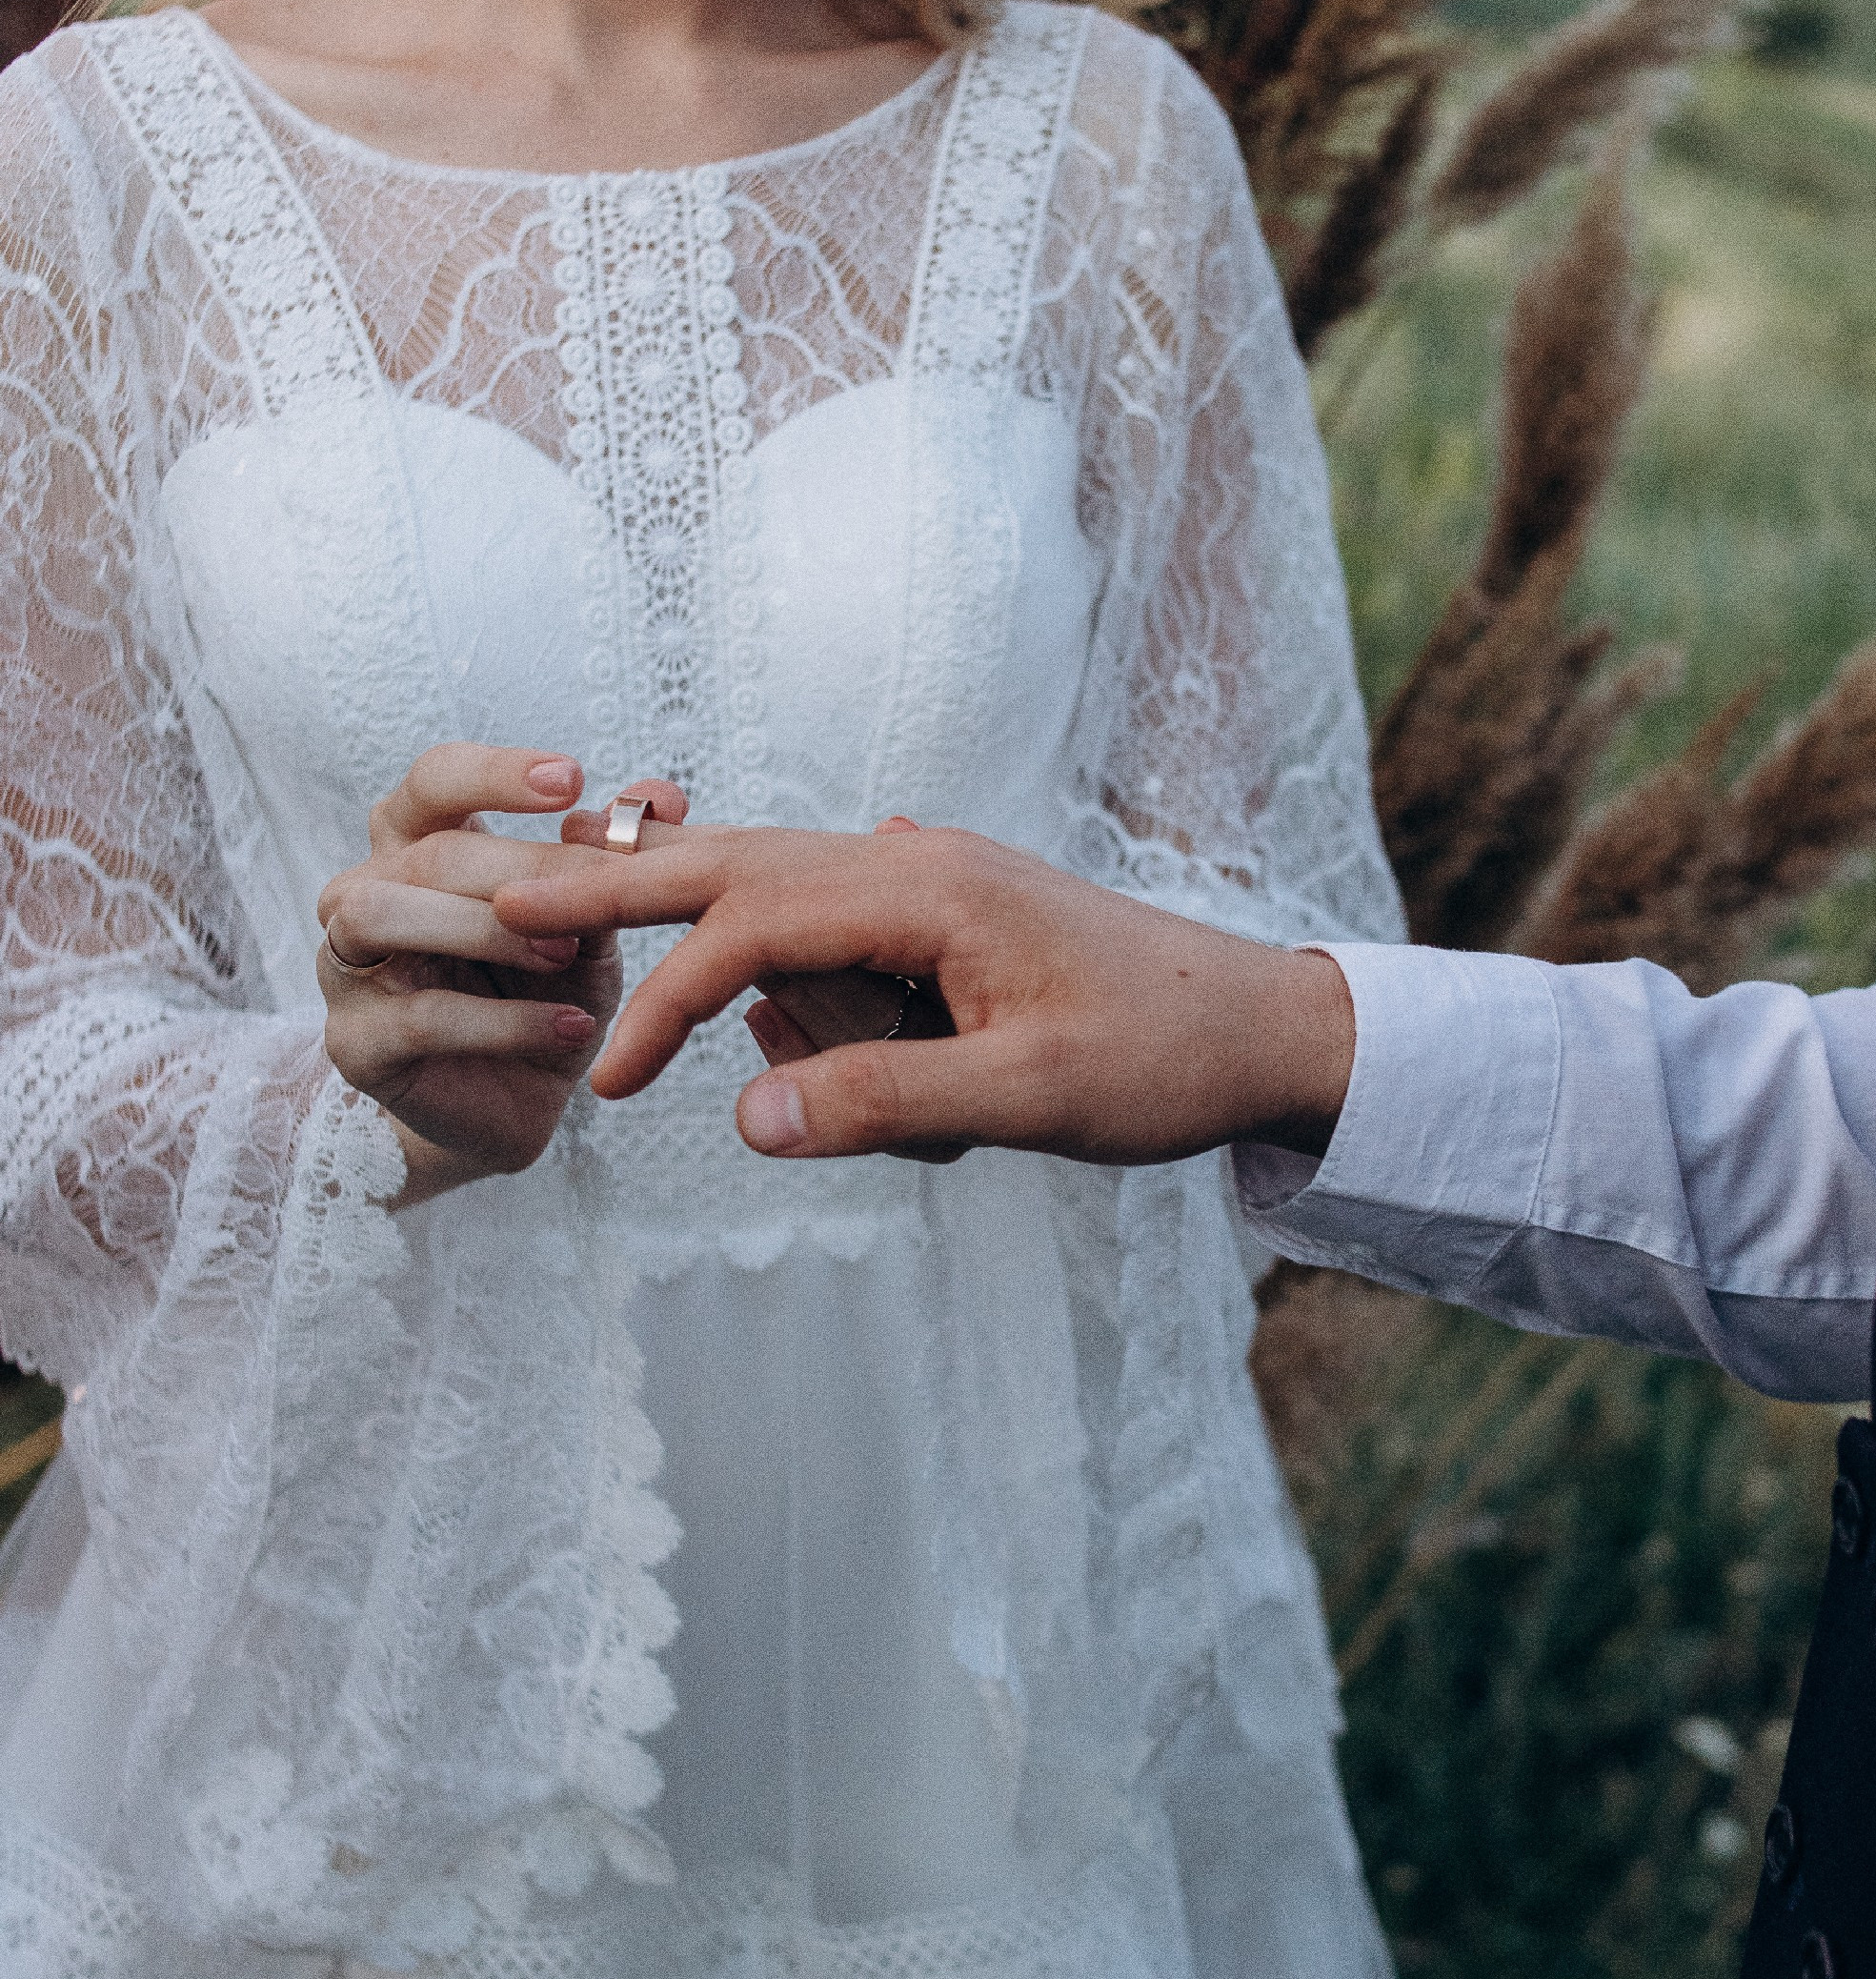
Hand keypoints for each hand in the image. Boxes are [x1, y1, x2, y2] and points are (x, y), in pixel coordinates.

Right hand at [316, 746, 685, 1202]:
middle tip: (601, 892)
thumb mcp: (591, 923)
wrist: (516, 1103)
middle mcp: (362, 892)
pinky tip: (570, 1028)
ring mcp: (344, 968)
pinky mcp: (355, 1044)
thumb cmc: (544, 994)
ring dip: (486, 929)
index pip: (434, 781)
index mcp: (415, 847)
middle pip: (428, 853)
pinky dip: (504, 1021)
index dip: (496, 774)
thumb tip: (664, 792)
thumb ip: (614, 860)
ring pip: (384, 915)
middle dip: (521, 869)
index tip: (574, 778)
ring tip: (566, 954)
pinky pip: (420, 1017)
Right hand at [491, 822, 1355, 1166]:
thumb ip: (883, 1104)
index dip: (668, 1000)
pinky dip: (799, 981)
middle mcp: (916, 861)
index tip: (612, 1087)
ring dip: (728, 958)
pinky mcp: (945, 917)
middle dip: (623, 886)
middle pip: (735, 862)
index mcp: (927, 889)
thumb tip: (743, 1116)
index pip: (751, 927)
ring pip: (779, 891)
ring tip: (665, 975)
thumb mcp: (1028, 1100)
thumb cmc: (1163, 1061)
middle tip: (505, 895)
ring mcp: (931, 881)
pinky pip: (834, 932)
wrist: (1267, 1027)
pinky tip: (826, 1053)